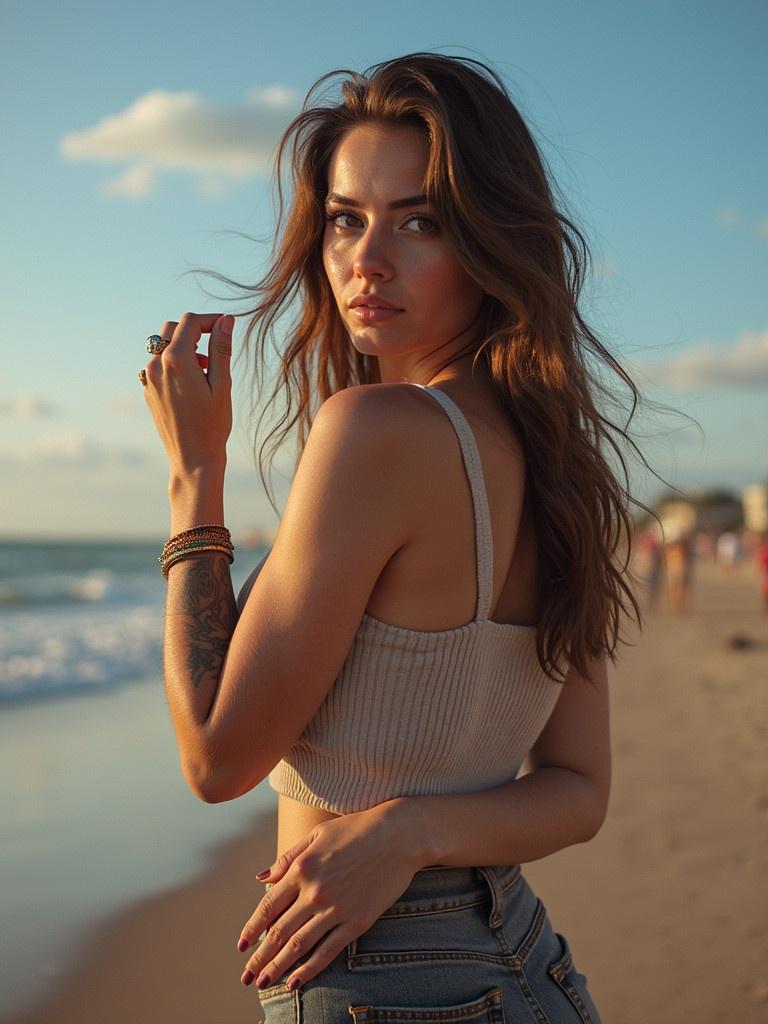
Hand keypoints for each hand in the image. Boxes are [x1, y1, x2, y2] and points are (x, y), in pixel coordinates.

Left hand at [142, 312, 233, 477]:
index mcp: (176, 360)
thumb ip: (222, 349)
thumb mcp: (223, 384)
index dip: (210, 320)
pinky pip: (158, 366)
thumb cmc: (213, 425)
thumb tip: (226, 320)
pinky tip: (192, 385)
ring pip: (163, 347)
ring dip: (185, 349)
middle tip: (215, 350)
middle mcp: (156, 366)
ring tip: (206, 370)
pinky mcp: (148, 392)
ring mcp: (148, 379)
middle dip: (195, 332)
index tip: (226, 327)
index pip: (190, 321)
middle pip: (172, 329)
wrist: (192, 459)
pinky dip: (175, 365)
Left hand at [236, 801, 421, 991]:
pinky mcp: (358, 921)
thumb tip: (261, 878)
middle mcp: (315, 891)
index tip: (241, 946)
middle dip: (260, 957)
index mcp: (303, 868)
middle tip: (247, 976)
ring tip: (264, 982)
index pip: (268, 906)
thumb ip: (288, 858)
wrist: (399, 834)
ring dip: (278, 966)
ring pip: (300, 945)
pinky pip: (329, 950)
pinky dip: (310, 969)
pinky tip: (296, 981)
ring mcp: (336, 908)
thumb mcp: (318, 835)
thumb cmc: (357, 829)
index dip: (252, 929)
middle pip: (279, 932)